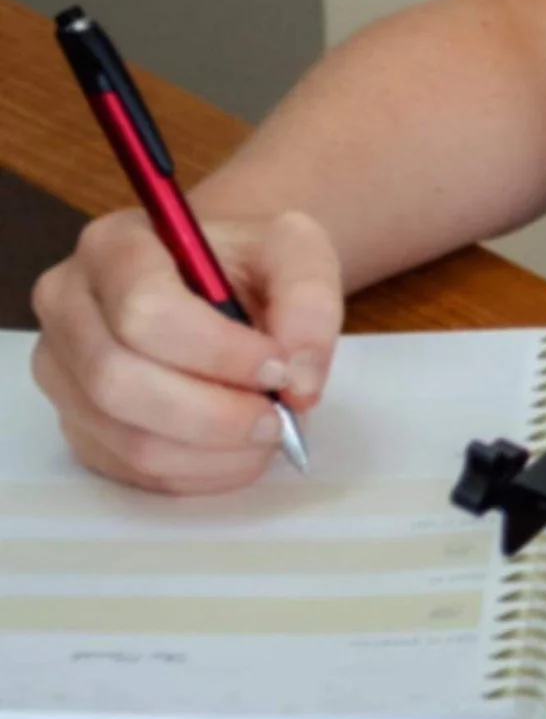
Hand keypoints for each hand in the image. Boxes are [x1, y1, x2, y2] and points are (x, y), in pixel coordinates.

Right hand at [30, 206, 342, 493]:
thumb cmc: (248, 264)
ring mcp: (63, 372)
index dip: (217, 352)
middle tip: (277, 418)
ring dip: (211, 451)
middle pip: (119, 382)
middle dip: (213, 414)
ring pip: (126, 437)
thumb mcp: (296, 251)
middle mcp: (68, 307)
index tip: (278, 366)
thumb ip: (310, 302)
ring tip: (266, 434)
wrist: (219, 283)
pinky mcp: (78, 424)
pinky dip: (197, 472)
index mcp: (113, 246)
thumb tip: (299, 382)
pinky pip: (131, 469)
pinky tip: (237, 451)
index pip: (144, 310)